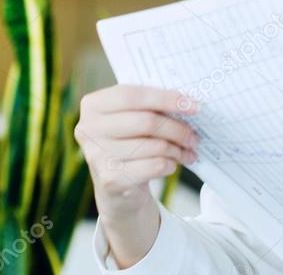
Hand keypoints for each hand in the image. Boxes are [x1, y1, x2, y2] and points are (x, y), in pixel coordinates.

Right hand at [73, 84, 200, 265]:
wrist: (117, 187)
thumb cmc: (130, 141)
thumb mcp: (133, 117)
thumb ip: (152, 105)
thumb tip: (189, 102)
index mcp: (93, 104)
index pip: (133, 95)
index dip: (167, 98)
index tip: (194, 105)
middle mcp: (88, 128)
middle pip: (146, 121)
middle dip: (177, 128)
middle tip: (195, 135)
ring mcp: (96, 155)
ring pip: (154, 145)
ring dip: (178, 148)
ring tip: (187, 150)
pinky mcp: (110, 179)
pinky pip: (154, 166)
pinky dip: (170, 164)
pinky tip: (172, 164)